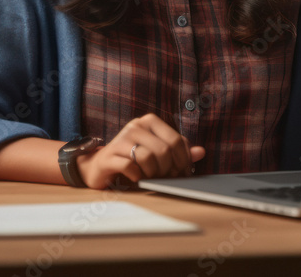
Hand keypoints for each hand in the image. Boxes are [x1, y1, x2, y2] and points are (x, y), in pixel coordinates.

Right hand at [76, 113, 205, 188]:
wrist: (100, 166)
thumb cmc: (133, 158)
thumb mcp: (157, 152)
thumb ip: (178, 151)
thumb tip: (201, 152)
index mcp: (150, 122)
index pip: (176, 140)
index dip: (183, 160)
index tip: (181, 174)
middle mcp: (136, 126)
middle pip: (163, 150)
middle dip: (168, 169)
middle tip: (166, 179)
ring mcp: (121, 139)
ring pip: (148, 157)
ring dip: (153, 173)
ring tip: (150, 178)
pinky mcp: (109, 155)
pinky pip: (130, 166)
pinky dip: (137, 176)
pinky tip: (136, 178)